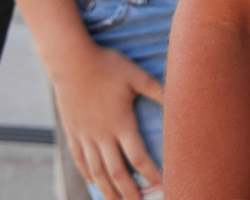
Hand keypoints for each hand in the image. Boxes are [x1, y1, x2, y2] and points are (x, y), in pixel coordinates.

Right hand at [50, 40, 163, 199]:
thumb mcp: (137, 75)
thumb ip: (157, 89)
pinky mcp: (72, 132)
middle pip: (117, 172)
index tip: (161, 184)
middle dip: (129, 192)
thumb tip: (178, 98)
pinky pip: (80, 160)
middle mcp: (102, 135)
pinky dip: (88, 174)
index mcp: (121, 124)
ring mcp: (85, 136)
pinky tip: (94, 182)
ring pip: (97, 171)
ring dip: (107, 190)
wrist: (71, 62)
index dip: (150, 173)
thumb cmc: (108, 66)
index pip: (138, 157)